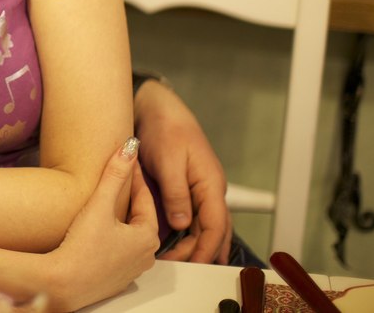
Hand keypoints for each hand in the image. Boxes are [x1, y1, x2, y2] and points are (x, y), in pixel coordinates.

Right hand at [47, 139, 158, 310]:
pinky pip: (119, 250)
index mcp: (147, 237)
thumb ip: (114, 175)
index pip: (145, 199)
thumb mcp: (99, 205)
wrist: (63, 283)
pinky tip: (97, 229)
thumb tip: (130, 147)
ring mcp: (131, 269)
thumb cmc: (83, 248)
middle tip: (119, 179)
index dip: (134, 177)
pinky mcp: (115, 278)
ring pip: (129, 235)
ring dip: (120, 218)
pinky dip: (112, 236)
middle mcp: (144, 255)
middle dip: (129, 198)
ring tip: (107, 202)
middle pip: (139, 217)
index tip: (127, 160)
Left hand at [133, 79, 232, 263]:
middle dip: (200, 251)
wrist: (157, 107)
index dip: (206, 248)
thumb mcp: (168, 162)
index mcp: (211, 183)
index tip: (192, 265)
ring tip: (179, 261)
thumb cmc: (164, 129)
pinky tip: (181, 242)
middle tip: (177, 266)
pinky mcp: (188, 186)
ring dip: (196, 244)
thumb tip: (183, 225)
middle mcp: (210, 189)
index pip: (215, 225)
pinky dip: (190, 231)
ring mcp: (201, 188)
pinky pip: (194, 214)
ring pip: (206, 224)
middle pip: (213, 230)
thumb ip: (176, 194)